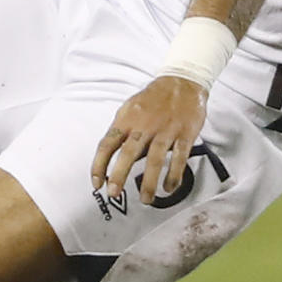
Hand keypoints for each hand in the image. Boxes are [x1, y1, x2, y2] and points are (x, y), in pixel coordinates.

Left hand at [91, 75, 207, 202]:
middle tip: (114, 194)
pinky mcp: (184, 134)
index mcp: (126, 119)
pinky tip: (169, 188)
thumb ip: (122, 131)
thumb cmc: (153, 99)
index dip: (99, 165)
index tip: (96, 183)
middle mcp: (143, 126)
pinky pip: (178, 157)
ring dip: (148, 182)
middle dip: (119, 176)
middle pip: (127, 153)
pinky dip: (173, 175)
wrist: (183, 82)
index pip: (107, 144)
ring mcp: (165, 130)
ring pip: (154, 159)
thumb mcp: (130, 109)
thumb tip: (112, 157)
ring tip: (145, 199)